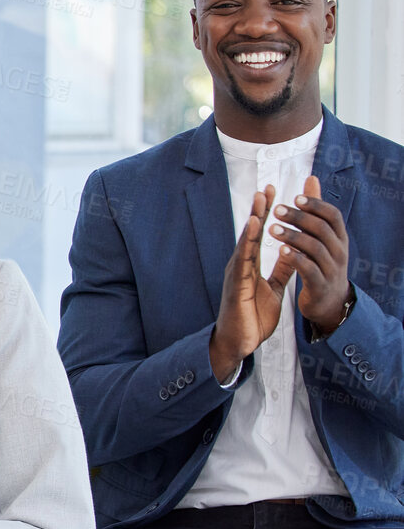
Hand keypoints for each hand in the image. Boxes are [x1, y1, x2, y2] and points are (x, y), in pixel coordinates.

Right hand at [210, 184, 294, 381]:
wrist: (239, 342)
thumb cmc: (252, 318)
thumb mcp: (274, 289)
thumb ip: (281, 270)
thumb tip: (291, 252)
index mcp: (250, 266)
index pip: (259, 235)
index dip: (266, 215)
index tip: (274, 194)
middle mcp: (240, 265)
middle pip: (250, 232)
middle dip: (259, 210)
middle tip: (267, 186)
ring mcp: (237, 273)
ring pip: (245, 241)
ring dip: (253, 219)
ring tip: (260, 199)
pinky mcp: (237, 283)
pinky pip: (243, 258)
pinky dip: (248, 239)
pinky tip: (253, 225)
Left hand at [269, 175, 351, 332]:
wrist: (329, 303)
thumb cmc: (321, 263)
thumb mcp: (322, 236)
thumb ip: (315, 209)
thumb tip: (311, 178)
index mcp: (339, 238)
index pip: (333, 215)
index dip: (316, 205)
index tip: (295, 197)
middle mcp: (339, 251)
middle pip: (322, 229)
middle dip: (300, 218)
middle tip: (278, 210)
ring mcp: (331, 269)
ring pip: (315, 248)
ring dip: (293, 236)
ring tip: (272, 229)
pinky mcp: (320, 285)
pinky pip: (310, 270)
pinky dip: (296, 259)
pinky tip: (281, 252)